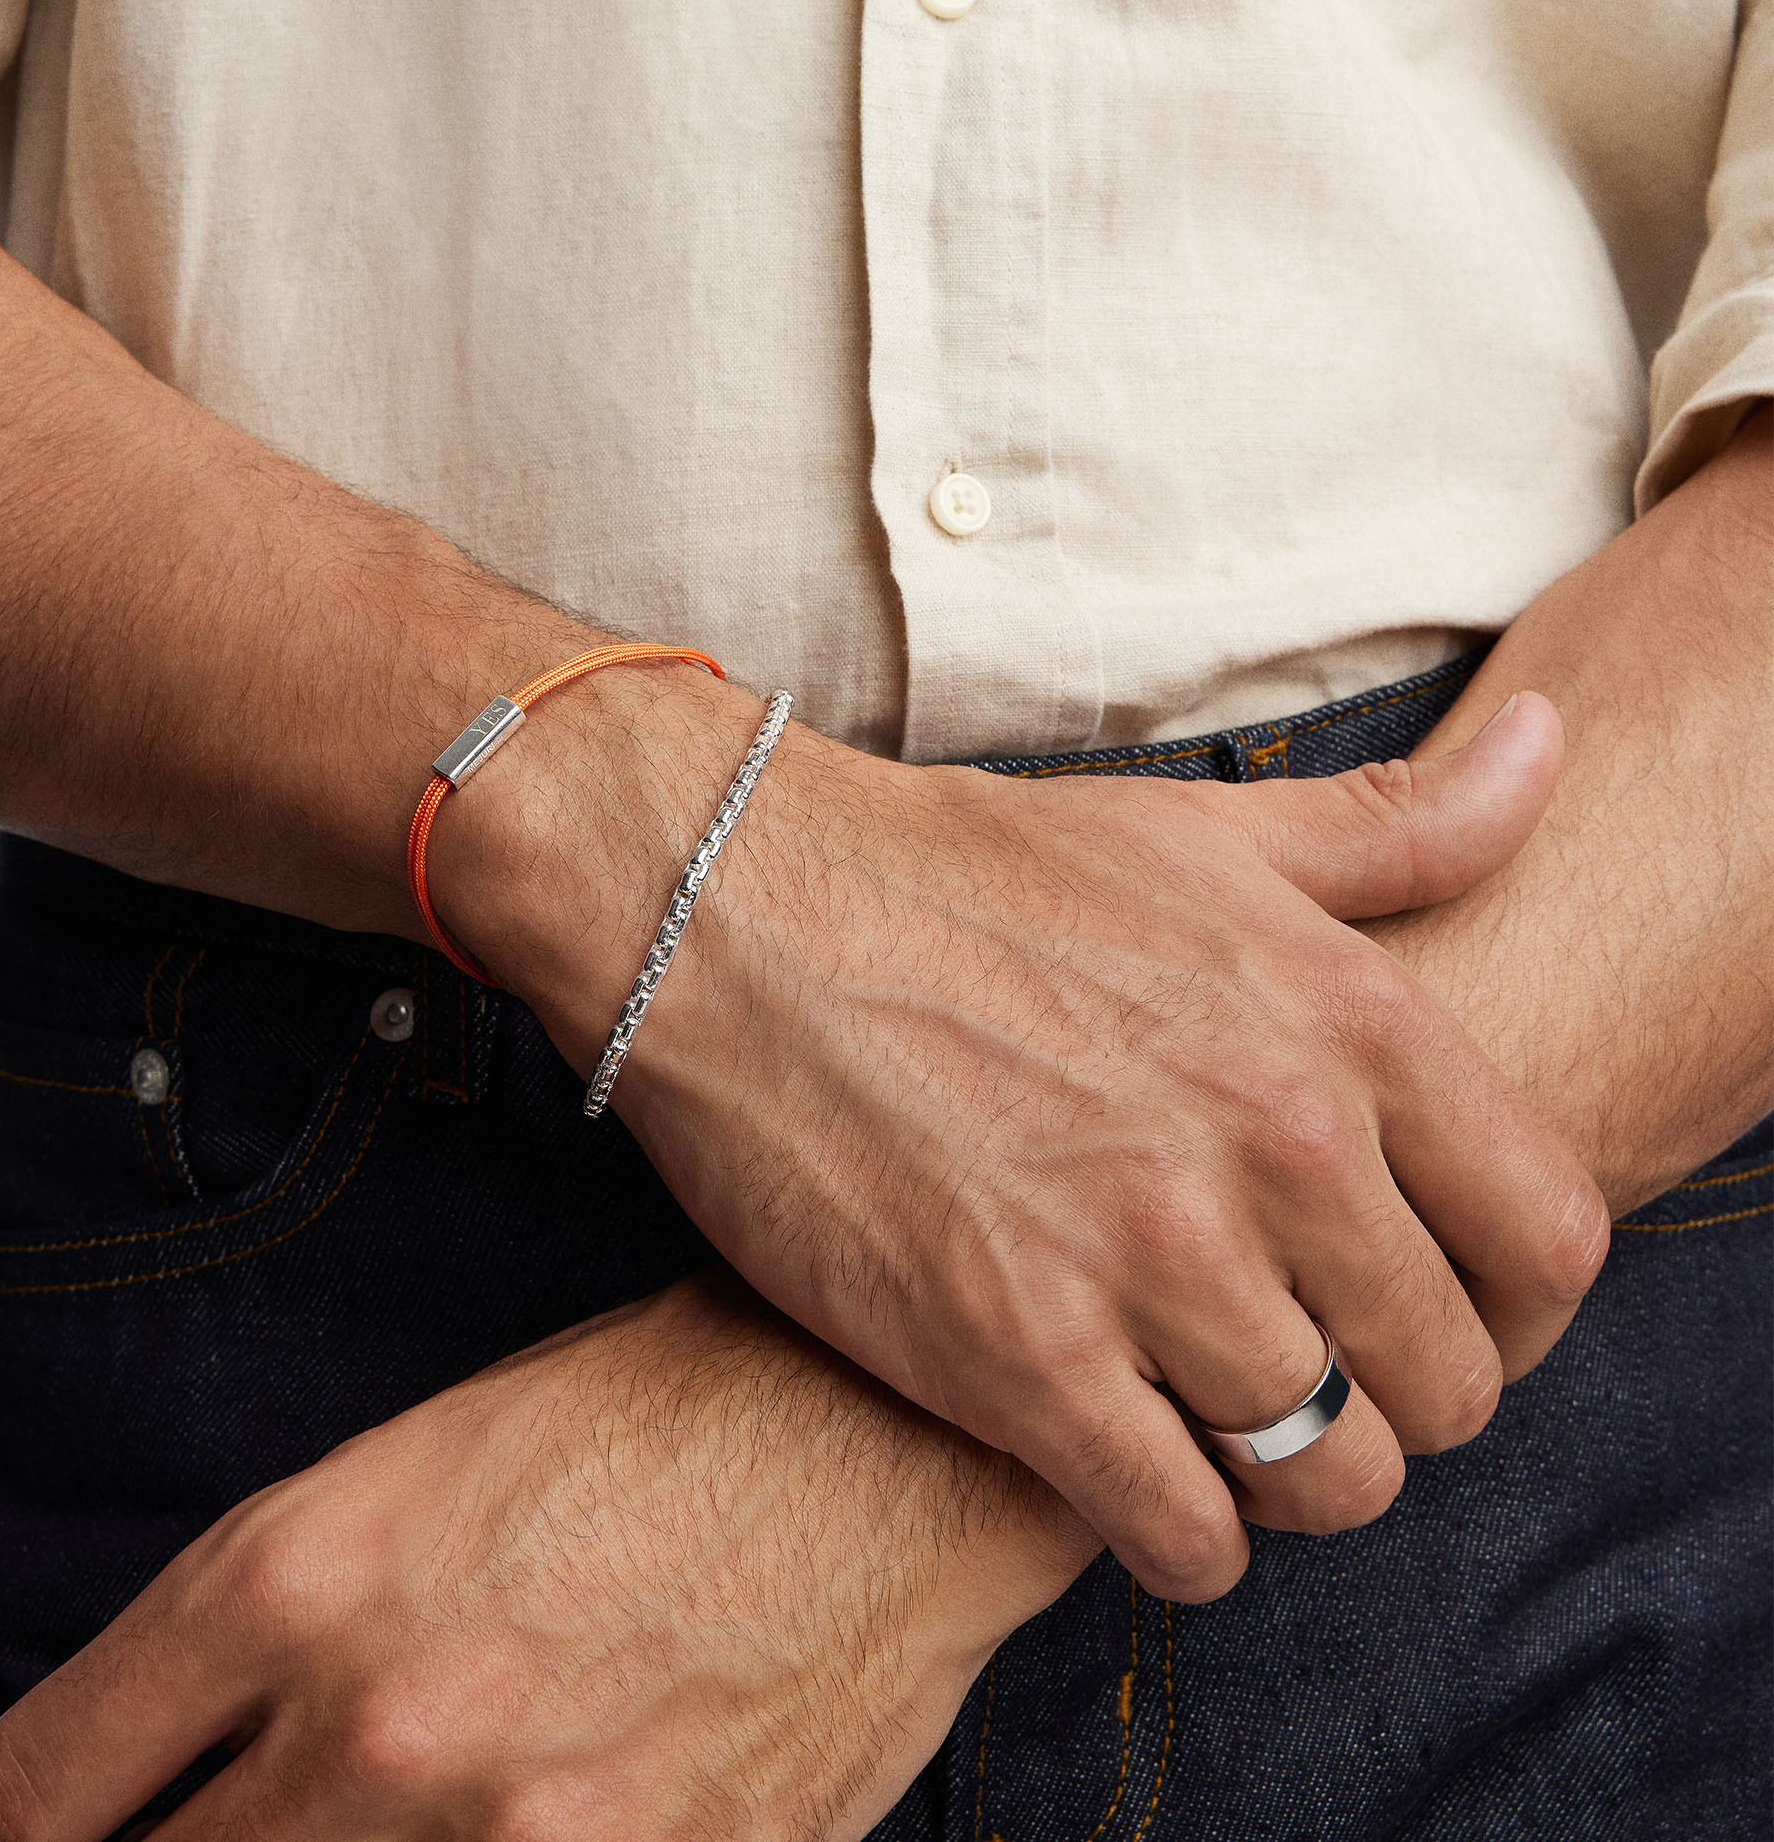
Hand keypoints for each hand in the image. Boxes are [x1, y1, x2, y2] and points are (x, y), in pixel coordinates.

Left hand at [0, 1275, 1090, 1841]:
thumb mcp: (414, 1468)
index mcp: (298, 1579)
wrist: (885, 1438)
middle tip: (213, 1829)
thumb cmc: (665, 1415)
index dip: (15, 1837)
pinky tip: (501, 1833)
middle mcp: (378, 1727)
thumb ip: (265, 1630)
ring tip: (380, 1821)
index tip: (46, 1837)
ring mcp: (515, 1838)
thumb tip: (166, 1765)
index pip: (39, 1785)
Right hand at [435, 681, 1609, 1600]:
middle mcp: (1273, 1139)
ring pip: (1332, 1479)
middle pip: (1453, 1383)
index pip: (1552, 1239)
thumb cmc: (965, 868)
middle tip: (1313, 1371)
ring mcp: (1146, 1255)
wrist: (732, 905)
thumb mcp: (1203, 828)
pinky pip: (1185, 1534)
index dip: (1519, 1306)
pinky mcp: (1018, 1352)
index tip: (1446, 1308)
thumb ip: (1400, 825)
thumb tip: (1555, 750)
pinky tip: (1134, 1472)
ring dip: (1291, 1478)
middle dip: (1400, 1401)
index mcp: (1341, 1013)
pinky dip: (1182, 1537)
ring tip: (1221, 1423)